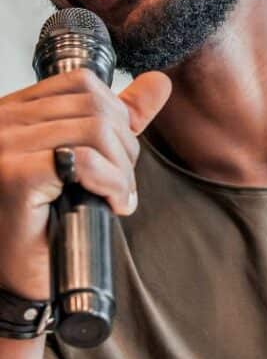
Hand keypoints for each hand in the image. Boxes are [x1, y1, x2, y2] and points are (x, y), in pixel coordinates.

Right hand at [0, 69, 170, 299]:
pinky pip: (83, 161)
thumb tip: (159, 82)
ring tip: (114, 198)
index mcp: (17, 111)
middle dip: (124, 149)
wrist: (17, 276)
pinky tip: (108, 205)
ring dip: (121, 171)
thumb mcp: (89, 160)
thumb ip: (121, 119)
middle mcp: (3, 121)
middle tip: (119, 186)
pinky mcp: (14, 175)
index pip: (85, 84)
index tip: (116, 158)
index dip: (116, 119)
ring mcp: (5, 145)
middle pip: (96, 107)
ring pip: (95, 131)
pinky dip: (110, 183)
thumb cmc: (46, 222)